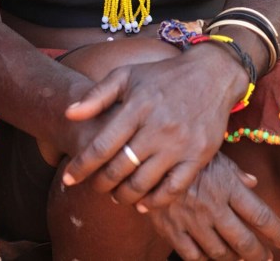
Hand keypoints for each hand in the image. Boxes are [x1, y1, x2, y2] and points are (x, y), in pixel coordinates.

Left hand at [62, 46, 248, 203]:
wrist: (211, 75)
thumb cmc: (163, 76)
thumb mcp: (127, 75)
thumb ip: (97, 95)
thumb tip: (69, 114)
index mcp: (137, 106)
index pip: (102, 145)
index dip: (81, 166)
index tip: (68, 179)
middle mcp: (157, 127)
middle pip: (120, 169)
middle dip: (101, 183)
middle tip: (96, 186)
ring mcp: (179, 144)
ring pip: (143, 184)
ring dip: (124, 195)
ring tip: (117, 194)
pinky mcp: (197, 156)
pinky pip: (173, 189)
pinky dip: (154, 202)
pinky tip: (143, 203)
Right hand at [146, 153, 279, 260]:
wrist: (143, 153)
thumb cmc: (183, 148)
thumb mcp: (212, 152)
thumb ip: (233, 172)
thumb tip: (253, 184)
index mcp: (226, 185)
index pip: (260, 215)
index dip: (277, 232)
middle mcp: (213, 206)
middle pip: (243, 241)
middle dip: (258, 254)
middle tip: (266, 259)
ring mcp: (192, 221)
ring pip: (220, 252)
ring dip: (233, 259)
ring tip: (240, 259)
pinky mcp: (172, 230)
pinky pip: (193, 255)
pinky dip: (205, 260)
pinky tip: (210, 258)